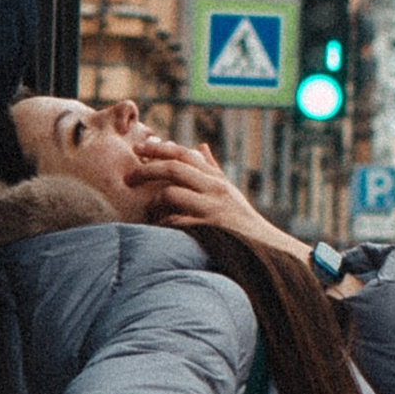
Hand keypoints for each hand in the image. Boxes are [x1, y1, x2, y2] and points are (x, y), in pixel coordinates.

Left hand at [123, 134, 308, 261]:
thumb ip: (212, 169)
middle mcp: (215, 188)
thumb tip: (200, 145)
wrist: (265, 248)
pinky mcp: (209, 229)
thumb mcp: (228, 191)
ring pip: (172, 192)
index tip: (140, 148)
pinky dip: (164, 223)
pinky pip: (176, 221)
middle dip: (147, 170)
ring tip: (149, 210)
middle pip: (174, 168)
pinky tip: (160, 228)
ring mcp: (212, 208)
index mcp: (216, 178)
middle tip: (128, 177)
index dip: (159, 148)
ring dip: (154, 201)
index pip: (184, 154)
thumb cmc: (241, 220)